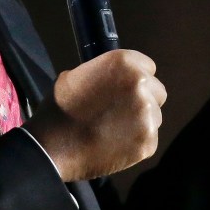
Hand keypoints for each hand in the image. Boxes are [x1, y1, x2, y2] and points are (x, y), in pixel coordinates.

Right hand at [24, 49, 166, 181]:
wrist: (52, 146)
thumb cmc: (59, 108)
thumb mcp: (77, 75)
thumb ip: (104, 74)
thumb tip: (114, 79)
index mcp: (124, 63)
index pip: (148, 67)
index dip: (136, 78)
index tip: (124, 88)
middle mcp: (141, 85)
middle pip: (157, 91)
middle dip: (144, 99)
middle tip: (121, 110)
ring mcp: (146, 115)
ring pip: (155, 116)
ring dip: (141, 121)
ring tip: (115, 129)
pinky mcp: (148, 142)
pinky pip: (150, 139)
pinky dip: (137, 142)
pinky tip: (115, 144)